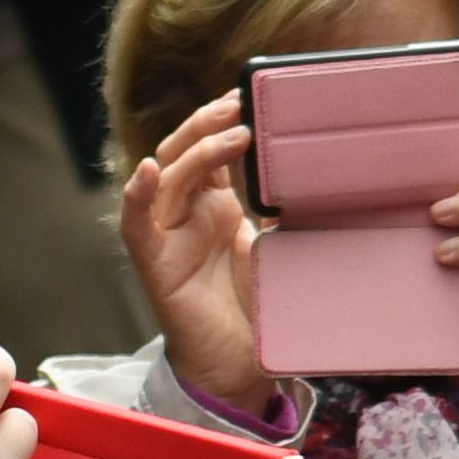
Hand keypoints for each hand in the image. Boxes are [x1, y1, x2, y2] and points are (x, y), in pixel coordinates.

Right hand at [116, 97, 277, 421]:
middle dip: (208, 124)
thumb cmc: (256, 304)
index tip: (248, 94)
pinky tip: (148, 171)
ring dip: (196, 150)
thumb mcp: (277, 243)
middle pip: (183, 154)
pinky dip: (138, 195)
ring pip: (167, 178)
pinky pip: (137, 224)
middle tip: (239, 102)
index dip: (223, 121)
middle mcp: (185, 215)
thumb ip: (284, 209)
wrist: (238, 364)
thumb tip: (322, 170)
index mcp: (214, 206)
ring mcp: (167, 237)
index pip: (210, 151)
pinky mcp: (154, 265)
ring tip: (234, 133)